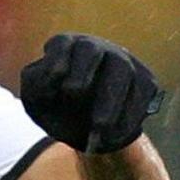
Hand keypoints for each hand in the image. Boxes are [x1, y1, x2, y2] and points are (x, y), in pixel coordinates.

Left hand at [19, 33, 163, 153]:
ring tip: (99, 127)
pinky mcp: (145, 82)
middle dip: (82, 69)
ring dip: (110, 99)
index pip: (61, 44)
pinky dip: (129, 116)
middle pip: (92, 49)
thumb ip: (34, 85)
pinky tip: (114, 135)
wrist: (86, 130)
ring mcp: (123, 63)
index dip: (57, 57)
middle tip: (73, 93)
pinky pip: (142, 94)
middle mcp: (97, 50)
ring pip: (122, 71)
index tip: (54, 76)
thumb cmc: (55, 107)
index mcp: (66, 48)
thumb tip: (48, 78)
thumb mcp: (36, 99)